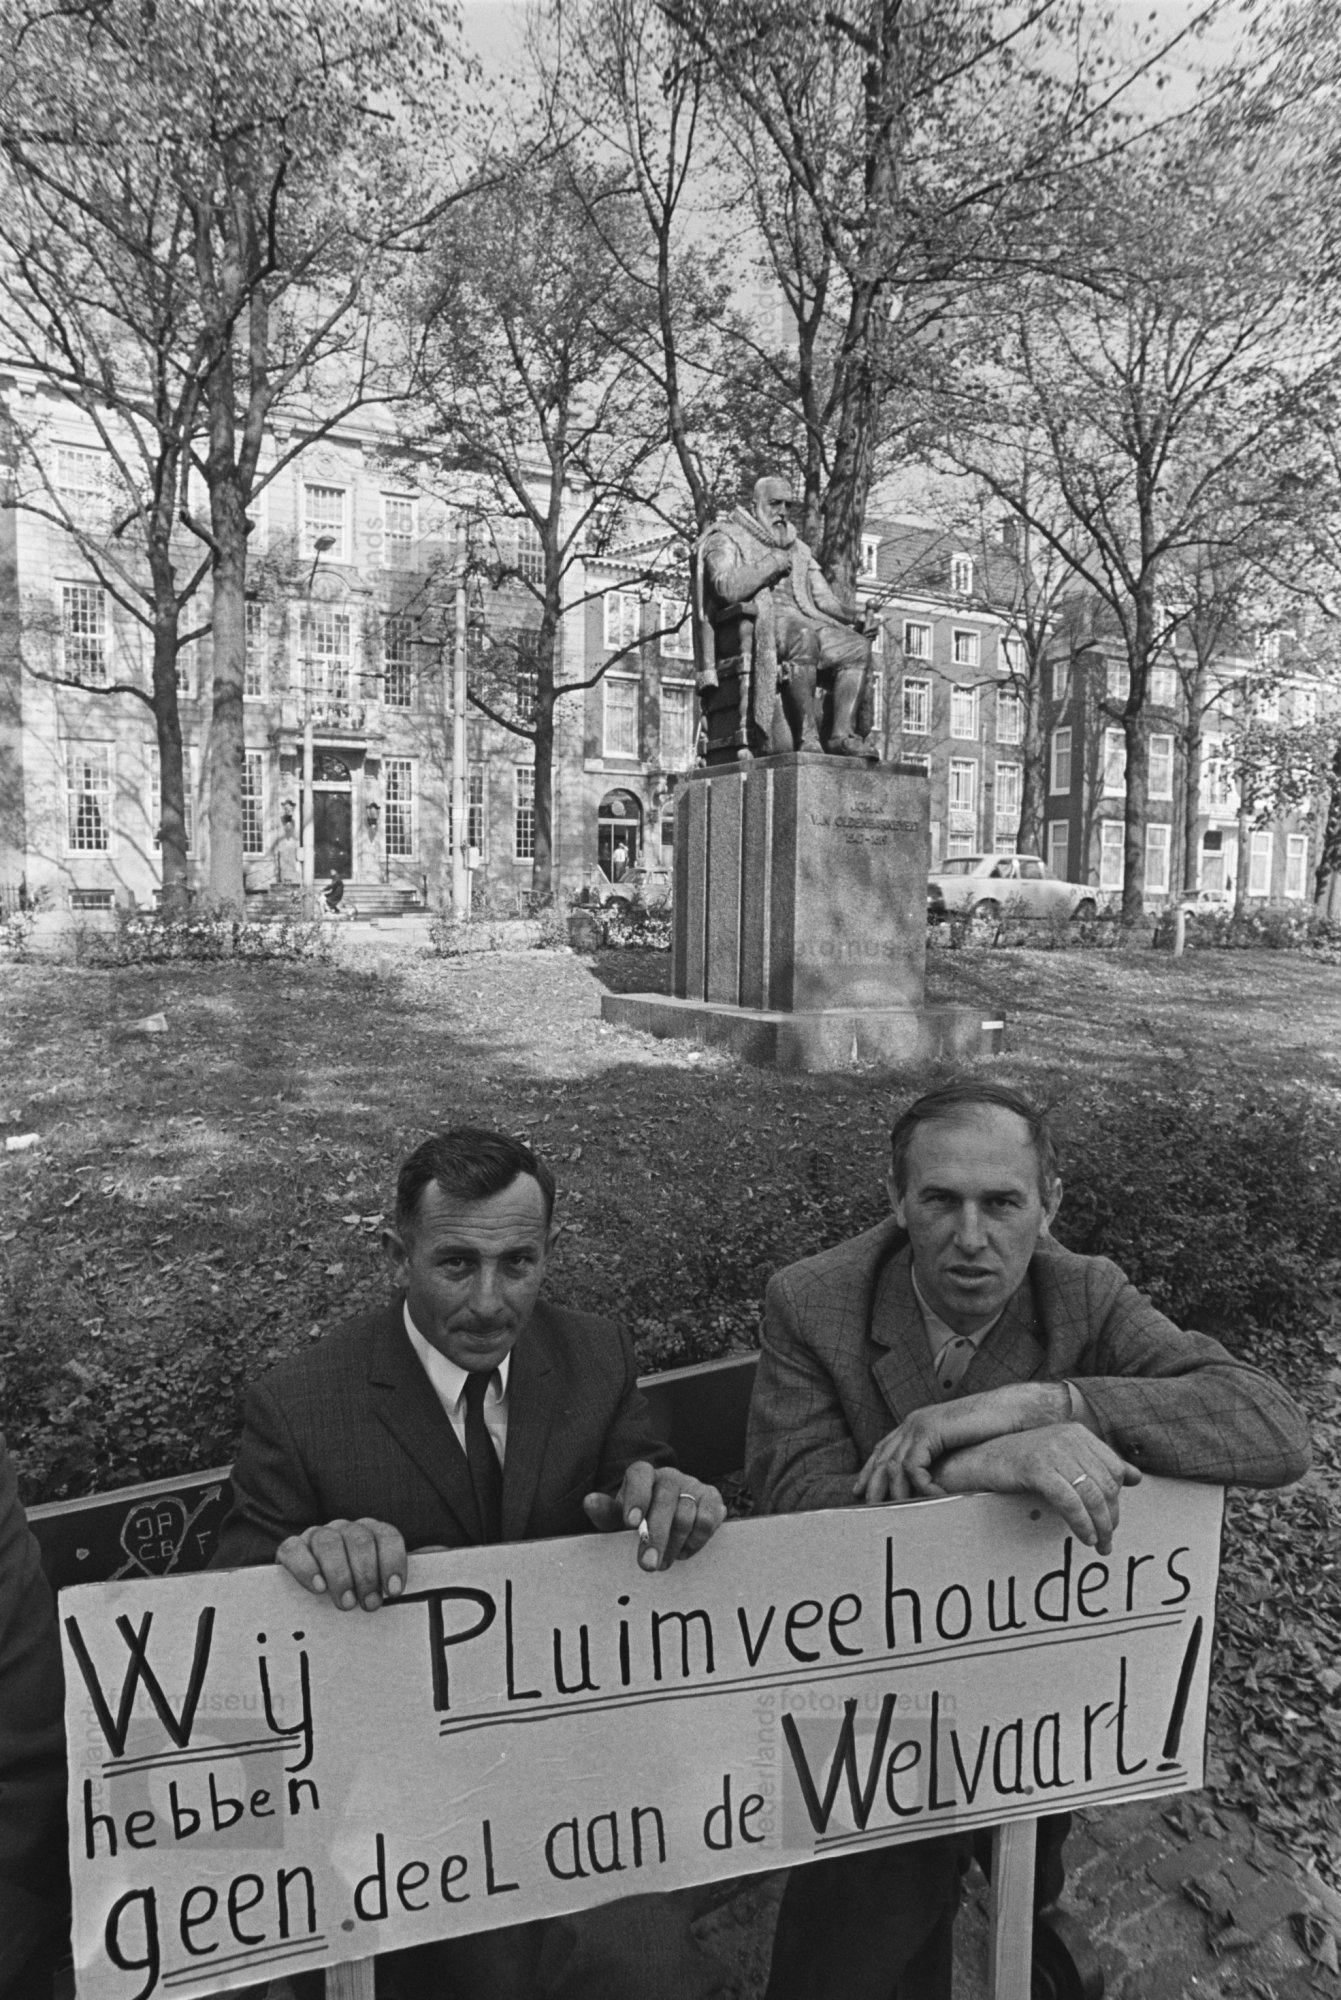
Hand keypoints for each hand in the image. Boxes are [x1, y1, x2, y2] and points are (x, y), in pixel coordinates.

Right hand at [276, 1518, 407, 1609]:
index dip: (393, 1561)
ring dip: (339, 1574)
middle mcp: (345, 1529)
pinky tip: (317, 1587)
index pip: (387, 1535)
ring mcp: (317, 1537)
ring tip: (346, 1603)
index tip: (394, 1591)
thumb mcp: (387, 1581)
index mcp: (372, 1533)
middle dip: (367, 1574)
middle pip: (359, 1539)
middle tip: (369, 1605)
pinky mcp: (290, 1550)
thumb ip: (419, 1565)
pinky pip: (293, 1548)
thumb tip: (444, 1553)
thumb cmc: (361, 1591)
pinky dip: (306, 1566)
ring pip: (328, 1542)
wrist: (317, 1602)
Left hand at [583, 1463, 726, 1570]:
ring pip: (686, 1514)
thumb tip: (589, 1501)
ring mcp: (692, 1484)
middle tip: (648, 1565)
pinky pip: (707, 1520)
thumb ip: (605, 1512)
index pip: (639, 1474)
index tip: (632, 1524)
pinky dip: (695, 1541)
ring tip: (664, 1561)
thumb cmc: (637, 1520)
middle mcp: (668, 1475)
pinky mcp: (712, 1498)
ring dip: (674, 1545)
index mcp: (642, 1474)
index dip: (637, 1497)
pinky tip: (684, 1550)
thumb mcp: (618, 1519)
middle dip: (656, 1536)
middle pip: (665, 1500)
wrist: (667, 1521)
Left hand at [853, 1384, 1072, 1503]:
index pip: (884, 1448)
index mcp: (917, 1424)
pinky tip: (932, 1498)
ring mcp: (918, 1424)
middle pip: (881, 1457)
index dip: (870, 1470)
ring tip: (901, 1512)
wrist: (1006, 1412)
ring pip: (893, 1465)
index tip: (861, 1491)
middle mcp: (912, 1422)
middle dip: (872, 1484)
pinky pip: (913, 1466)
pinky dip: (920, 1486)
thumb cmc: (988, 1431)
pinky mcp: (929, 1430)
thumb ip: (939, 1459)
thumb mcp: (954, 1446)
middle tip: (869, 1508)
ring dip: (897, 1491)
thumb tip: (932, 1482)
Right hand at [932, 1426, 1140, 1552]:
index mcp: (1077, 1432)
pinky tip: (1083, 1536)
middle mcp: (1068, 1437)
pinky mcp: (1037, 1467)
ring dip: (1100, 1525)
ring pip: (1091, 1495)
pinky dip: (1081, 1523)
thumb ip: (1096, 1464)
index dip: (1117, 1499)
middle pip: (1105, 1484)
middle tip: (1107, 1541)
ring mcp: (1052, 1450)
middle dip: (1111, 1517)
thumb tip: (1136, 1477)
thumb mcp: (1061, 1458)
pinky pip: (1069, 1501)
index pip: (1114, 1468)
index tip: (1112, 1521)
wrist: (978, 1459)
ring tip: (1099, 1544)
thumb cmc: (1019, 1462)